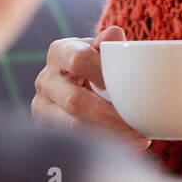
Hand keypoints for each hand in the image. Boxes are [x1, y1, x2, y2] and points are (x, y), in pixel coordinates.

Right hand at [31, 25, 150, 150]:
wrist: (78, 82)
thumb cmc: (96, 64)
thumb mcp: (102, 51)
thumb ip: (110, 45)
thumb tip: (114, 34)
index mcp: (60, 52)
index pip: (80, 60)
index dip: (104, 74)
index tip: (128, 89)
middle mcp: (45, 79)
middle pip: (75, 101)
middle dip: (110, 116)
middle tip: (139, 127)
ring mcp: (42, 107)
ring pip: (72, 127)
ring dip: (109, 135)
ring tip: (139, 139)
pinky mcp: (47, 129)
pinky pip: (74, 141)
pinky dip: (102, 144)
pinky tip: (126, 147)